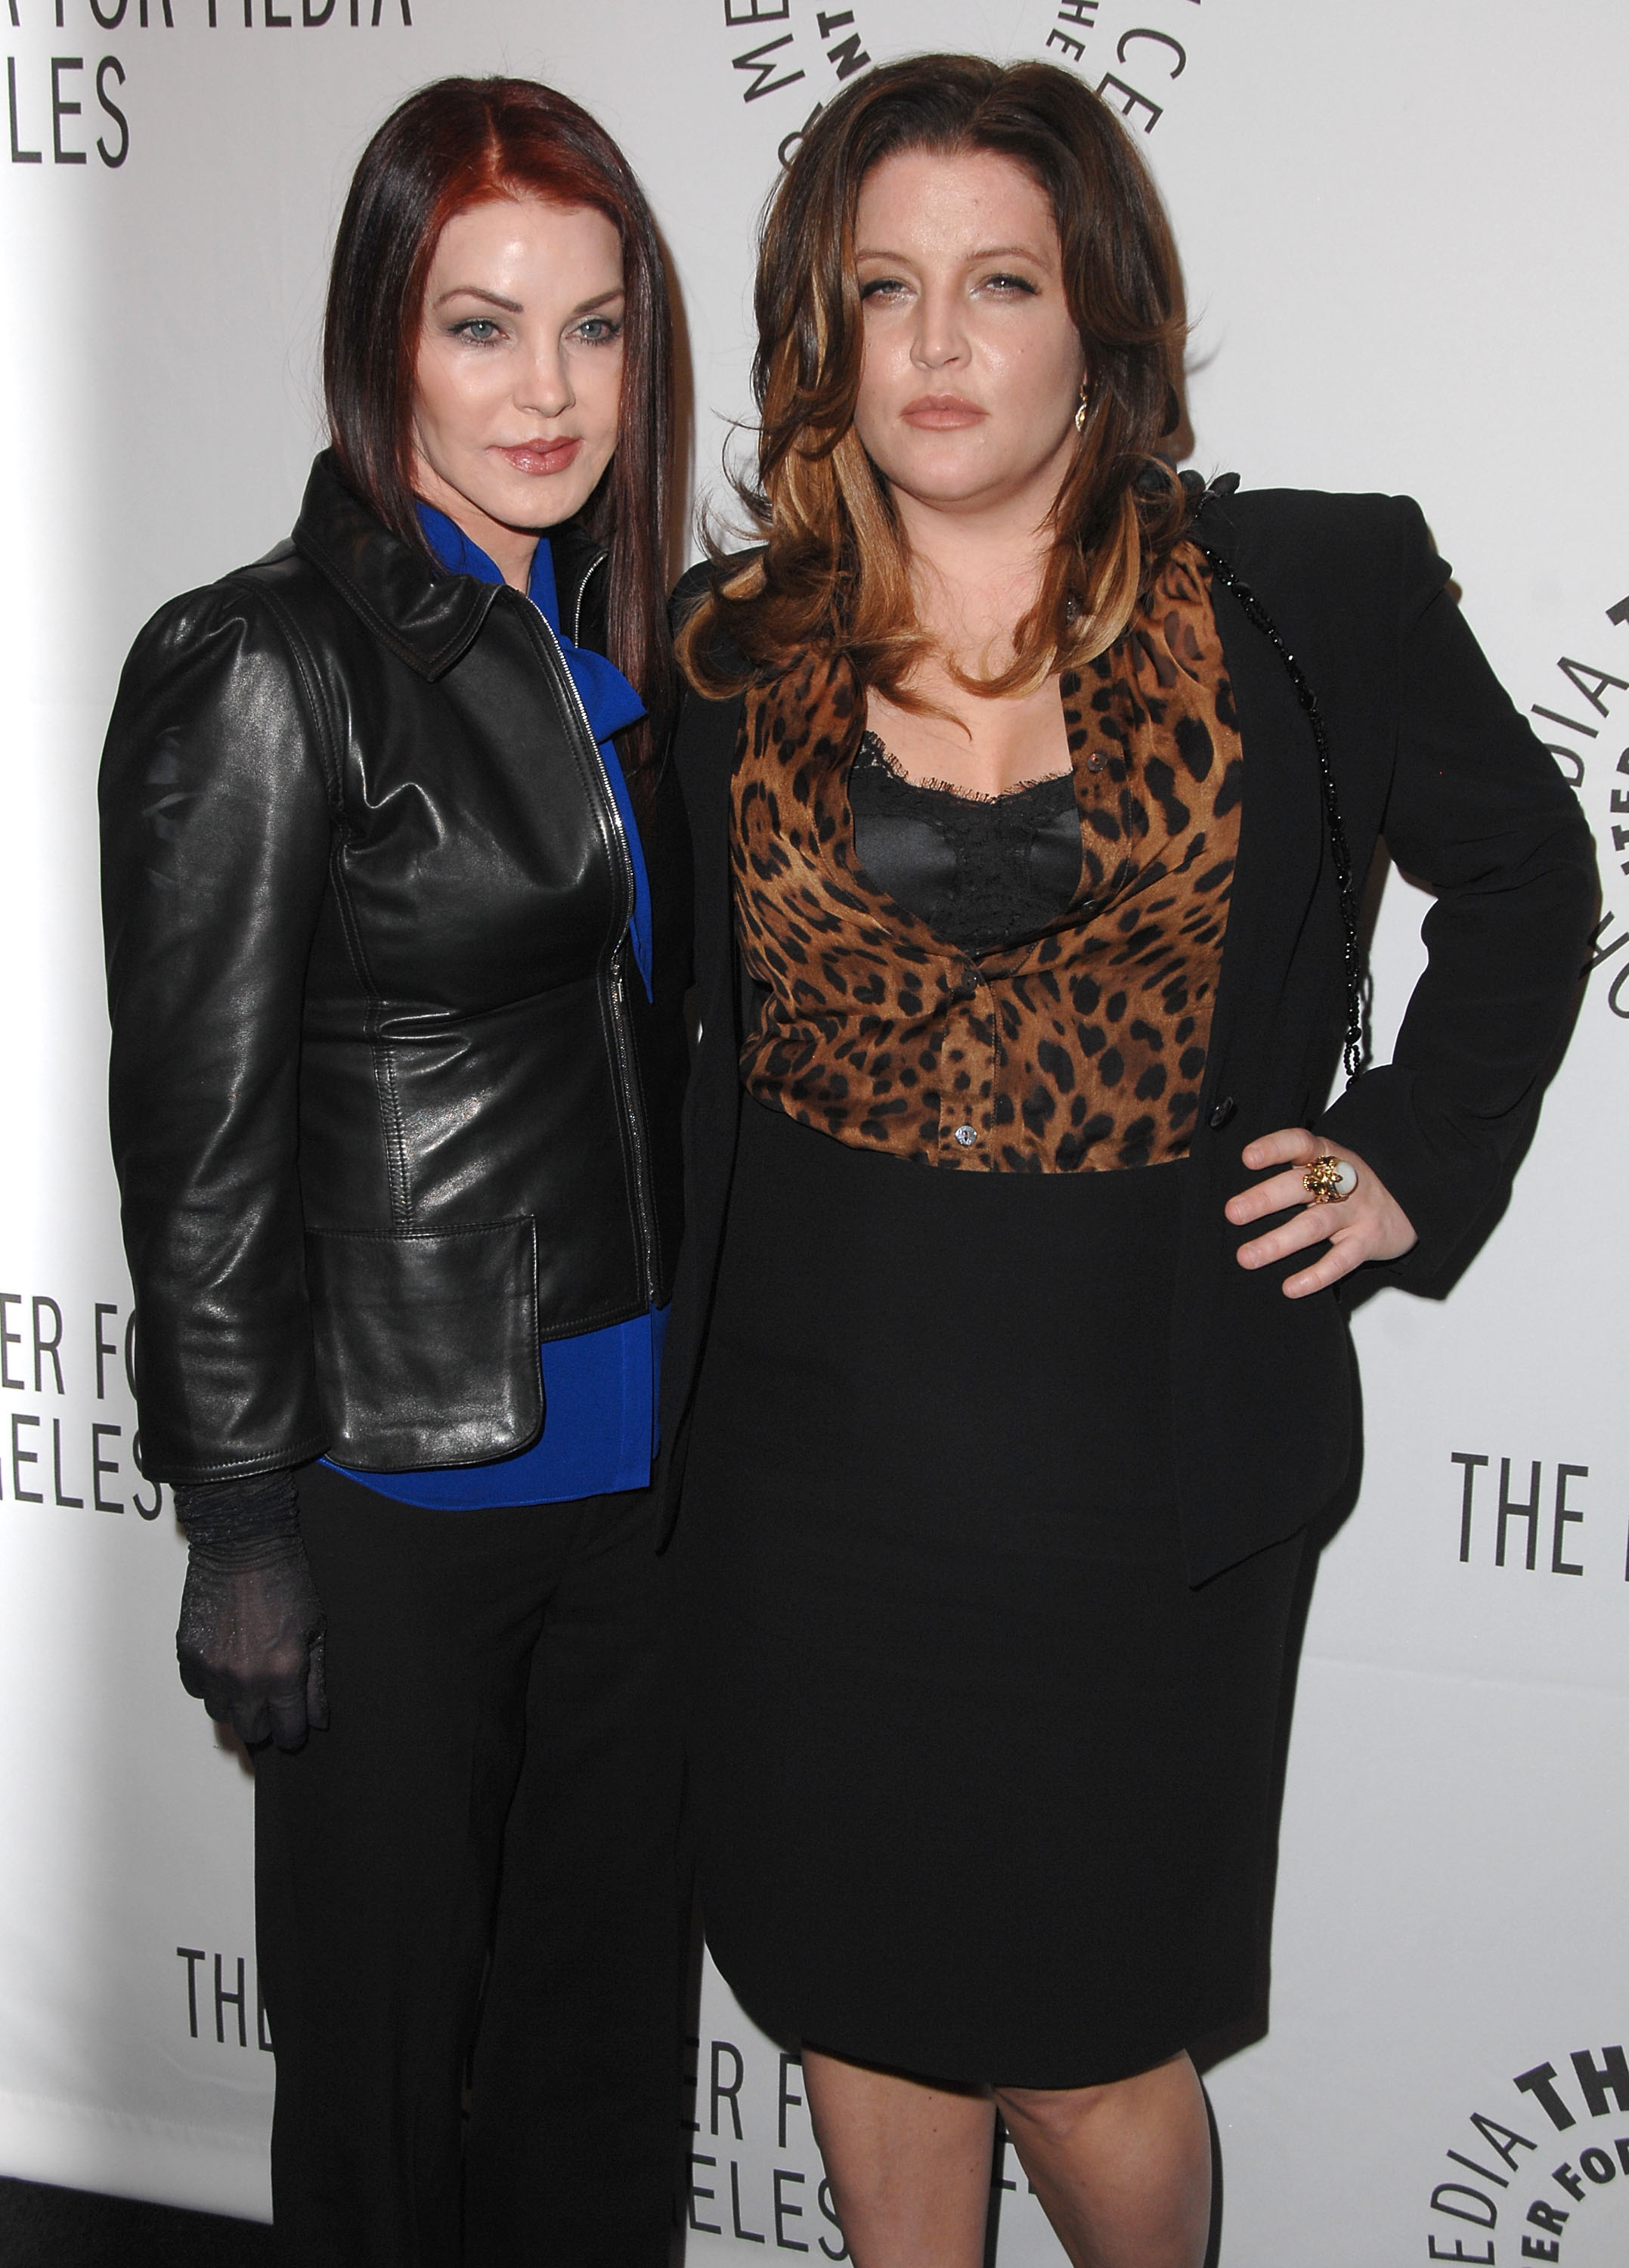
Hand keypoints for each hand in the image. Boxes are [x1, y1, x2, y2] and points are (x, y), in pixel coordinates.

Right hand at [176, 1531, 327, 1750]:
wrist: (243, 1545)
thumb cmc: (286, 1580)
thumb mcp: (315, 1629)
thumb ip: (316, 1681)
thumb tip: (318, 1719)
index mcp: (283, 1673)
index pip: (287, 1731)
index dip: (293, 1731)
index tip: (295, 1724)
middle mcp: (245, 1679)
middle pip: (251, 1731)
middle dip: (265, 1722)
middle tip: (272, 1704)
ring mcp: (213, 1669)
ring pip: (221, 1713)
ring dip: (236, 1704)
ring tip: (248, 1680)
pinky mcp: (188, 1654)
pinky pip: (196, 1690)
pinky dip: (210, 1684)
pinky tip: (225, 1664)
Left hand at [1224, 1126, 1416, 1297]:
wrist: (1410, 1203)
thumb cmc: (1350, 1186)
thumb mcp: (1325, 1167)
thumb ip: (1291, 1172)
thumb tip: (1239, 1196)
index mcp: (1326, 1156)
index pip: (1300, 1144)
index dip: (1275, 1148)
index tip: (1248, 1158)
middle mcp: (1341, 1181)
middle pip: (1301, 1186)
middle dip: (1265, 1198)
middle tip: (1233, 1212)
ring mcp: (1356, 1211)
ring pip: (1315, 1225)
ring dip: (1279, 1242)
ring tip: (1247, 1256)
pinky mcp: (1368, 1241)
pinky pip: (1341, 1260)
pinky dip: (1316, 1275)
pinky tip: (1291, 1287)